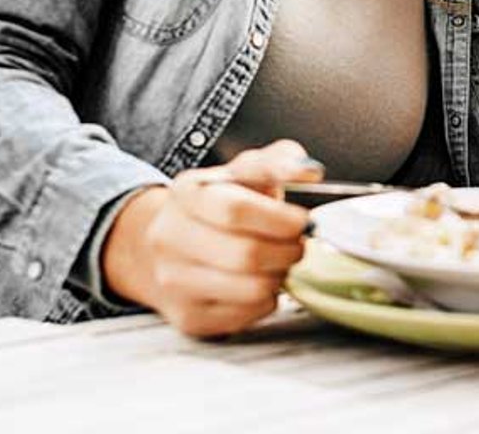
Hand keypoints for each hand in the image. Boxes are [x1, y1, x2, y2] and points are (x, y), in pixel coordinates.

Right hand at [102, 139, 319, 337]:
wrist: (172, 244)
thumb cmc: (223, 203)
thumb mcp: (246, 171)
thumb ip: (279, 162)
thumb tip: (309, 172)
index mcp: (186, 193)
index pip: (234, 210)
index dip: (280, 219)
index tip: (302, 221)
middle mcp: (169, 237)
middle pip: (245, 254)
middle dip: (288, 251)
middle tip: (298, 244)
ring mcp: (172, 281)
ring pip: (250, 290)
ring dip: (280, 276)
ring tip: (280, 262)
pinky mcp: (187, 316)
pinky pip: (246, 315)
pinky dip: (266, 301)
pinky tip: (259, 282)